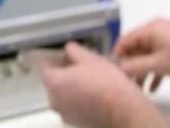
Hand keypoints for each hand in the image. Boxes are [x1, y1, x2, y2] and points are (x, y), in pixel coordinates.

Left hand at [42, 42, 169, 127]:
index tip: (70, 56)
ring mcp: (64, 114)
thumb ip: (74, 51)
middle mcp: (54, 101)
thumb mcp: (91, 58)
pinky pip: (73, 107)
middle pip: (55, 83)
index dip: (58, 60)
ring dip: (73, 88)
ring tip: (92, 81)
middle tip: (84, 68)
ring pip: (64, 96)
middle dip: (66, 74)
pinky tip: (95, 95)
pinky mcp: (75, 123)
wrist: (122, 109)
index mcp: (54, 83)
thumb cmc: (105, 81)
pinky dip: (79, 100)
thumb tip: (68, 49)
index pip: (47, 68)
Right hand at [114, 19, 169, 91]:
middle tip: (126, 82)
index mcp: (150, 30)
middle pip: (135, 49)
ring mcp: (165, 39)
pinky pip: (157, 59)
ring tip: (138, 88)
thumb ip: (137, 66)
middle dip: (130, 67)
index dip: (117, 56)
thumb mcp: (159, 63)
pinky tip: (153, 86)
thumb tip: (121, 69)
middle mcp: (156, 32)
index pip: (125, 40)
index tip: (114, 71)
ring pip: (146, 56)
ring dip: (142, 71)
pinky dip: (154, 71)